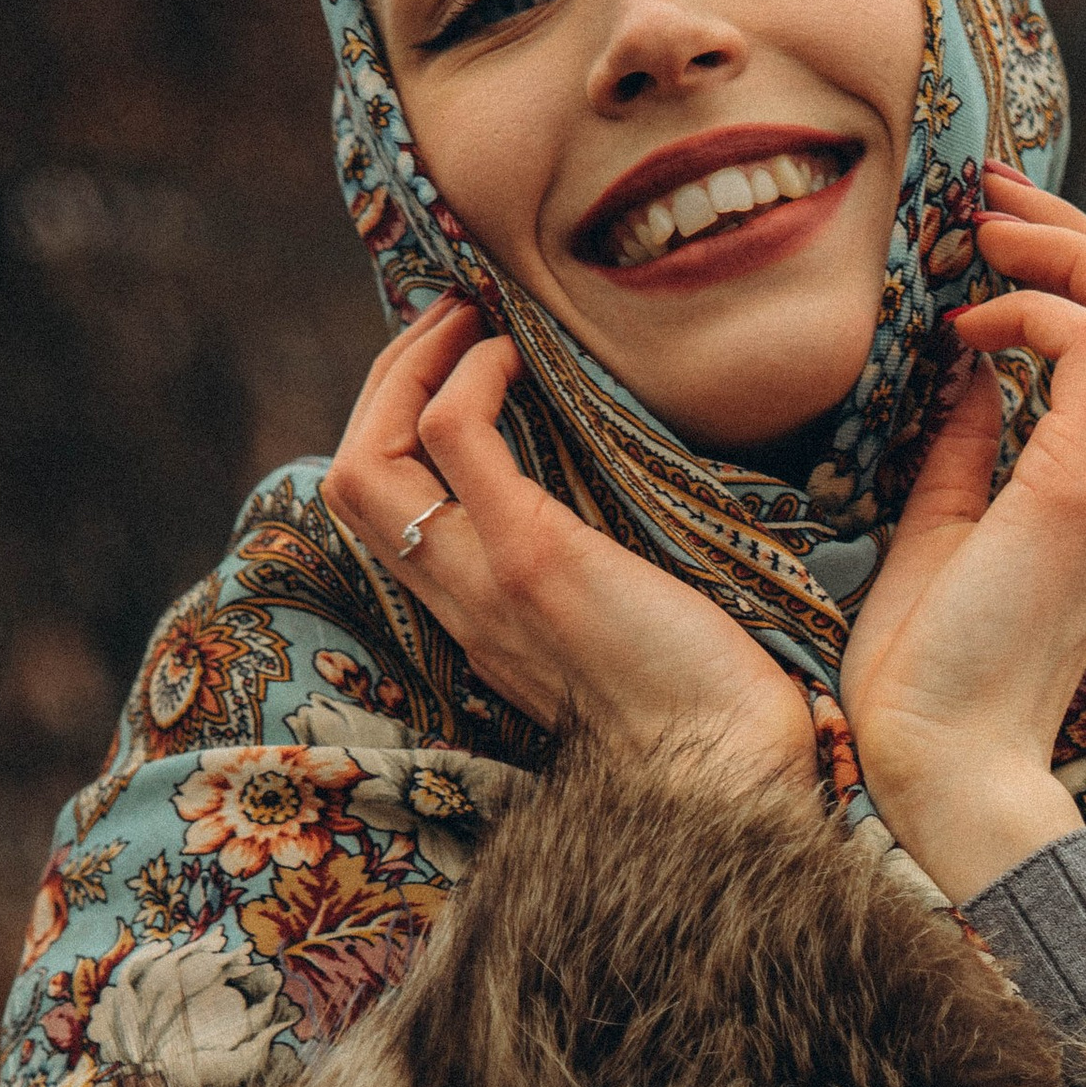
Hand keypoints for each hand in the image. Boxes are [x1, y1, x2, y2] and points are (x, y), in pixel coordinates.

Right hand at [320, 300, 817, 795]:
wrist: (734, 770)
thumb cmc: (711, 704)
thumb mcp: (628, 631)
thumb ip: (592, 577)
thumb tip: (620, 504)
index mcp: (478, 624)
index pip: (384, 519)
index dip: (393, 428)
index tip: (450, 367)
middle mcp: (461, 607)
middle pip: (351, 480)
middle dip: (387, 380)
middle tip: (446, 317)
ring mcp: (486, 583)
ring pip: (369, 459)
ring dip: (409, 365)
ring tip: (467, 316)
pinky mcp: (533, 559)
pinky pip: (453, 439)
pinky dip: (469, 378)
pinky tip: (516, 354)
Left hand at [842, 167, 1085, 903]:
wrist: (943, 765)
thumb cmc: (930, 672)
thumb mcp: (941, 530)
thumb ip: (967, 453)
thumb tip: (968, 377)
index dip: (1071, 272)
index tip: (986, 240)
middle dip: (1074, 233)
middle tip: (990, 197)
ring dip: (1061, 254)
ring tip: (982, 238)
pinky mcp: (1081, 494)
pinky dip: (1033, 314)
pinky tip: (969, 333)